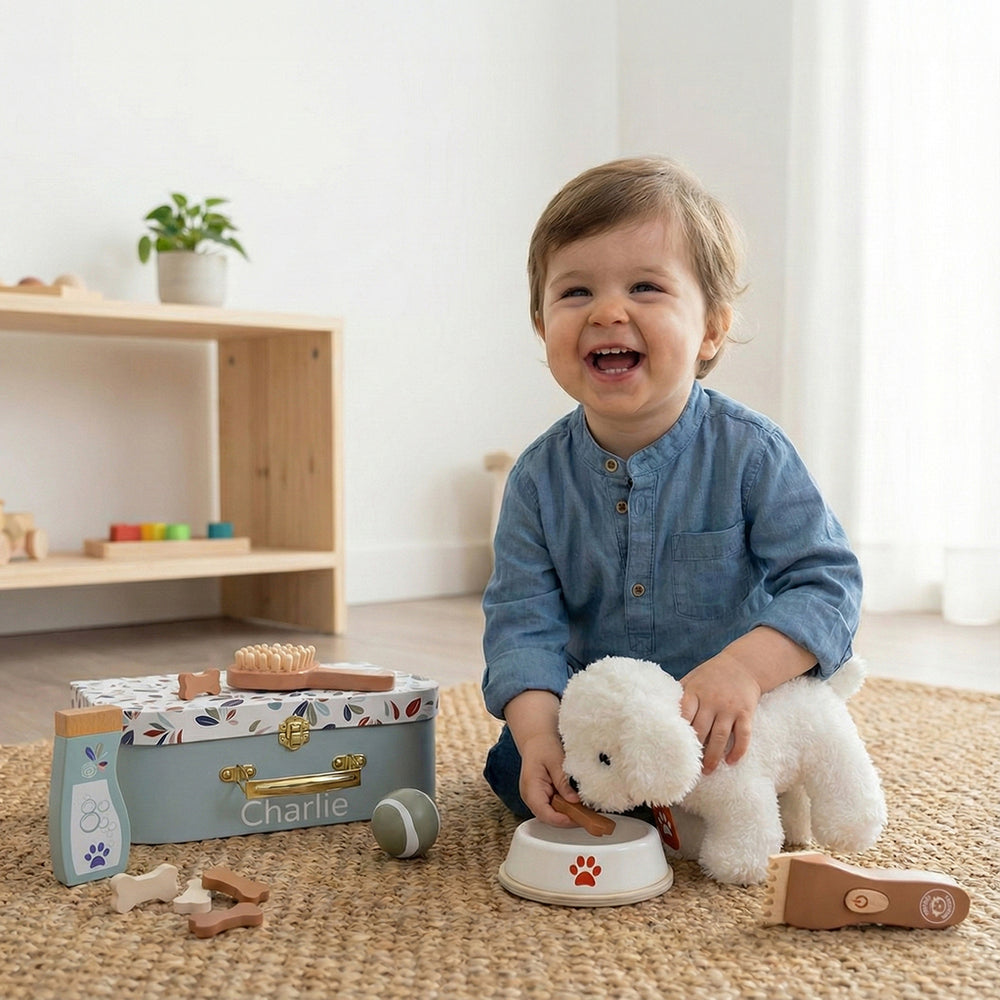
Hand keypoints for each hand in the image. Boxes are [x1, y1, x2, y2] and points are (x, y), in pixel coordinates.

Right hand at [516, 729, 579, 826]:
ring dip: (569, 813)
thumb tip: (574, 800)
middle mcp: (531, 798)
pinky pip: (555, 806)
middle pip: (550, 817)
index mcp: (531, 790)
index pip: (545, 814)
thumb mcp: (555, 761)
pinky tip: (578, 802)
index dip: (562, 820)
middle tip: (588, 816)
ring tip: (586, 809)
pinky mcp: (544, 796)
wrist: (536, 739)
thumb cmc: (542, 746)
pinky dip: (567, 806)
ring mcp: (537, 798)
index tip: (579, 818)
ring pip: (553, 814)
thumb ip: (563, 781)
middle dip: (568, 818)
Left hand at [679, 651, 761, 773]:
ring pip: (720, 736)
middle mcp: (712, 700)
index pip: (684, 715)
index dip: (678, 733)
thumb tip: (659, 710)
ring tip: (707, 770)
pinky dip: (738, 750)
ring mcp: (730, 707)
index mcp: (695, 692)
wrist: (743, 664)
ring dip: (714, 756)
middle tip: (688, 767)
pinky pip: (743, 735)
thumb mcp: (693, 678)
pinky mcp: (746, 712)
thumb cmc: (712, 675)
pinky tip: (731, 761)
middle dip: (695, 751)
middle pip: (701, 730)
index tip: (672, 749)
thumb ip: (680, 694)